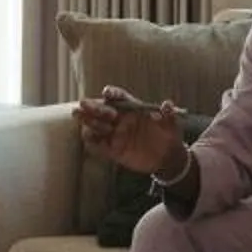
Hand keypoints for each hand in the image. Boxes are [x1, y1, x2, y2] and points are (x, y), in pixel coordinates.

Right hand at [73, 86, 188, 180]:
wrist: (167, 158)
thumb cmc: (169, 136)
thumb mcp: (172, 125)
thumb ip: (169, 114)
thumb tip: (167, 104)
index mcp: (133, 109)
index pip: (120, 98)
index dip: (112, 93)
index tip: (107, 93)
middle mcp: (121, 119)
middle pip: (103, 110)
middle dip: (93, 106)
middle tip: (83, 105)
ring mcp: (116, 134)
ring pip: (97, 125)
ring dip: (88, 121)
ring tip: (79, 117)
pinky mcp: (114, 149)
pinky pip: (99, 144)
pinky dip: (92, 140)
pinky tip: (87, 136)